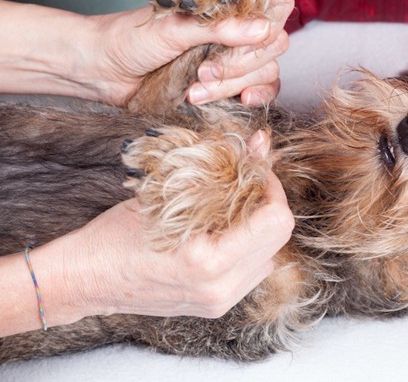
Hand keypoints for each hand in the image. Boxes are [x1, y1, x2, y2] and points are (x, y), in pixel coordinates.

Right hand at [31, 131, 293, 324]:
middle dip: (269, 203)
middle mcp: (221, 288)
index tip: (256, 169)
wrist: (86, 280)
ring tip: (237, 206)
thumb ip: (222, 169)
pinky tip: (226, 230)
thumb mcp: (166, 193)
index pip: (276, 221)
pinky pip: (254, 271)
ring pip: (271, 255)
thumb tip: (260, 143)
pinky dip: (250, 246)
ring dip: (262, 227)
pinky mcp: (217, 306)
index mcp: (208, 261)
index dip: (272, 188)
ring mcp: (220, 301)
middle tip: (249, 182)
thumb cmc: (115, 235)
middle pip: (280, 239)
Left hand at [88, 0, 293, 105]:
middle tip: (204, 70)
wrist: (105, 71)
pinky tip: (239, 102)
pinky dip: (255, 98)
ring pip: (268, 71)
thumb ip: (219, 28)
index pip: (277, 4)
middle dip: (241, 63)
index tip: (242, 40)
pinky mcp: (232, 86)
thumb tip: (263, 28)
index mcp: (227, 3)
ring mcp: (236, 59)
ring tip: (196, 91)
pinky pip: (264, 92)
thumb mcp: (174, 29)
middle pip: (274, 43)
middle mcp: (237, 29)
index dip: (270, 22)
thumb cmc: (132, 39)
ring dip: (235, 84)